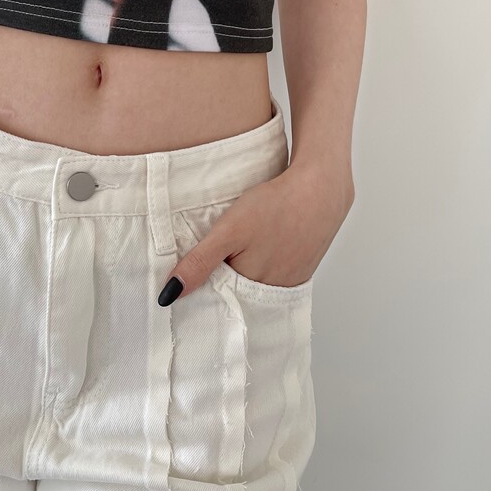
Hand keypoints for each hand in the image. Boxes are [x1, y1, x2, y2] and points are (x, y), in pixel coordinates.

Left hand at [157, 161, 354, 304]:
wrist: (321, 189)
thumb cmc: (276, 206)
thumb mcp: (229, 231)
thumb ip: (200, 262)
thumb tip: (169, 295)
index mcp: (250, 287)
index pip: (214, 301)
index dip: (197, 293)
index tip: (179, 286)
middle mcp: (270, 293)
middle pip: (234, 298)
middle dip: (216, 288)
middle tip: (202, 269)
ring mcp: (288, 282)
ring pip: (253, 288)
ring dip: (239, 279)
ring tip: (230, 258)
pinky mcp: (300, 270)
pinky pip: (272, 278)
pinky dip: (260, 270)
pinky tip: (256, 253)